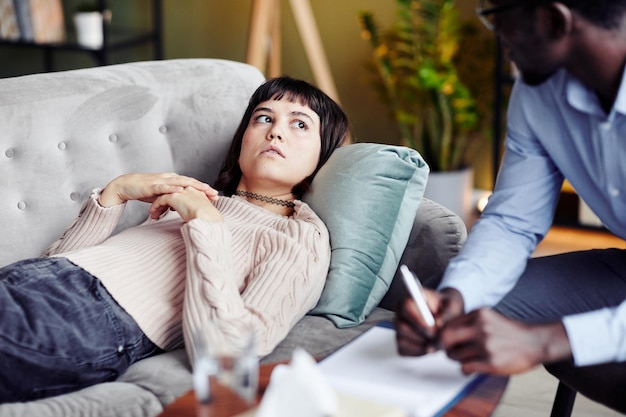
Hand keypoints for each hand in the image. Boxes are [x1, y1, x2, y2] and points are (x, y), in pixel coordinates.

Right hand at [99, 173, 218, 206]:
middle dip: (203, 188)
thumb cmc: (144, 191)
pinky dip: (173, 187)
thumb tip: (179, 207)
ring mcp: (161, 181)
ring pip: (180, 182)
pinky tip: (181, 189)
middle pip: (190, 182)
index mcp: (172, 180)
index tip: (215, 196)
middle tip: (216, 194)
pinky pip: (164, 186)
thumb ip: (171, 200)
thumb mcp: (161, 196)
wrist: (126, 185)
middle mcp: (169, 178)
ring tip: (205, 189)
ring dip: (193, 185)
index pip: (191, 184)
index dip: (203, 189)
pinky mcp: (152, 185)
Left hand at [149, 186, 222, 221]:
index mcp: (196, 191)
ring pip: (165, 195)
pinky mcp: (173, 196)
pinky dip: (156, 207)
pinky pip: (160, 200)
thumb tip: (196, 216)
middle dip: (166, 201)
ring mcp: (180, 190)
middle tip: (161, 209)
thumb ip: (198, 209)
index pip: (182, 192)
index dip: (177, 200)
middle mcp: (188, 188)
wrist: (207, 217)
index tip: (173, 207)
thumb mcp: (204, 211)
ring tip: (155, 214)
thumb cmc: (208, 217)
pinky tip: (153, 214)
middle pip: (172, 192)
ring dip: (159, 205)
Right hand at [396, 287, 463, 355]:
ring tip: (437, 341)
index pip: (405, 307)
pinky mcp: (400, 342)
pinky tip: (430, 345)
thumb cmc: (447, 307)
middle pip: (402, 326)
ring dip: (422, 344)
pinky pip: (404, 350)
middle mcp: (400, 313)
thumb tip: (438, 324)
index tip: (433, 329)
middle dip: (422, 335)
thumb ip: (447, 314)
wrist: (445, 316)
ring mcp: (398, 328)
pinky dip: (419, 352)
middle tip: (438, 338)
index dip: (418, 320)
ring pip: (403, 340)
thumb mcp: (453, 306)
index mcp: (410, 299)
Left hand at [440, 308, 571, 374]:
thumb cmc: (510, 332)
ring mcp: (486, 345)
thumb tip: (445, 333)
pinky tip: (472, 368)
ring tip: (468, 360)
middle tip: (451, 352)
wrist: (536, 342)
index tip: (448, 342)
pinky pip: (465, 368)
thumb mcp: (489, 317)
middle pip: (446, 338)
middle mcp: (481, 327)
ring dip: (458, 360)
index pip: (448, 324)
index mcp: (479, 314)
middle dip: (446, 347)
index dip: (445, 335)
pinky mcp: (491, 362)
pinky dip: (465, 370)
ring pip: (455, 355)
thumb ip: (469, 322)